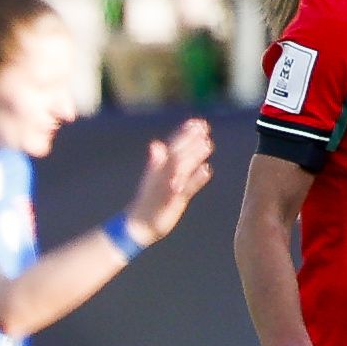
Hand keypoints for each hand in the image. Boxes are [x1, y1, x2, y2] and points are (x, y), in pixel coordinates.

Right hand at [126, 119, 216, 237]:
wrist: (139, 224)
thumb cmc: (150, 199)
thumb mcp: (154, 180)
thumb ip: (159, 162)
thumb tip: (156, 144)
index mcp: (157, 168)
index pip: (171, 147)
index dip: (182, 134)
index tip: (197, 122)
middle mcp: (161, 175)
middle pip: (175, 154)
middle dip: (188, 139)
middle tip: (203, 126)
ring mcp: (166, 188)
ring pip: (180, 169)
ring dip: (193, 156)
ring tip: (207, 143)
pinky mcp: (172, 202)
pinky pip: (184, 190)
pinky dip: (195, 180)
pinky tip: (207, 170)